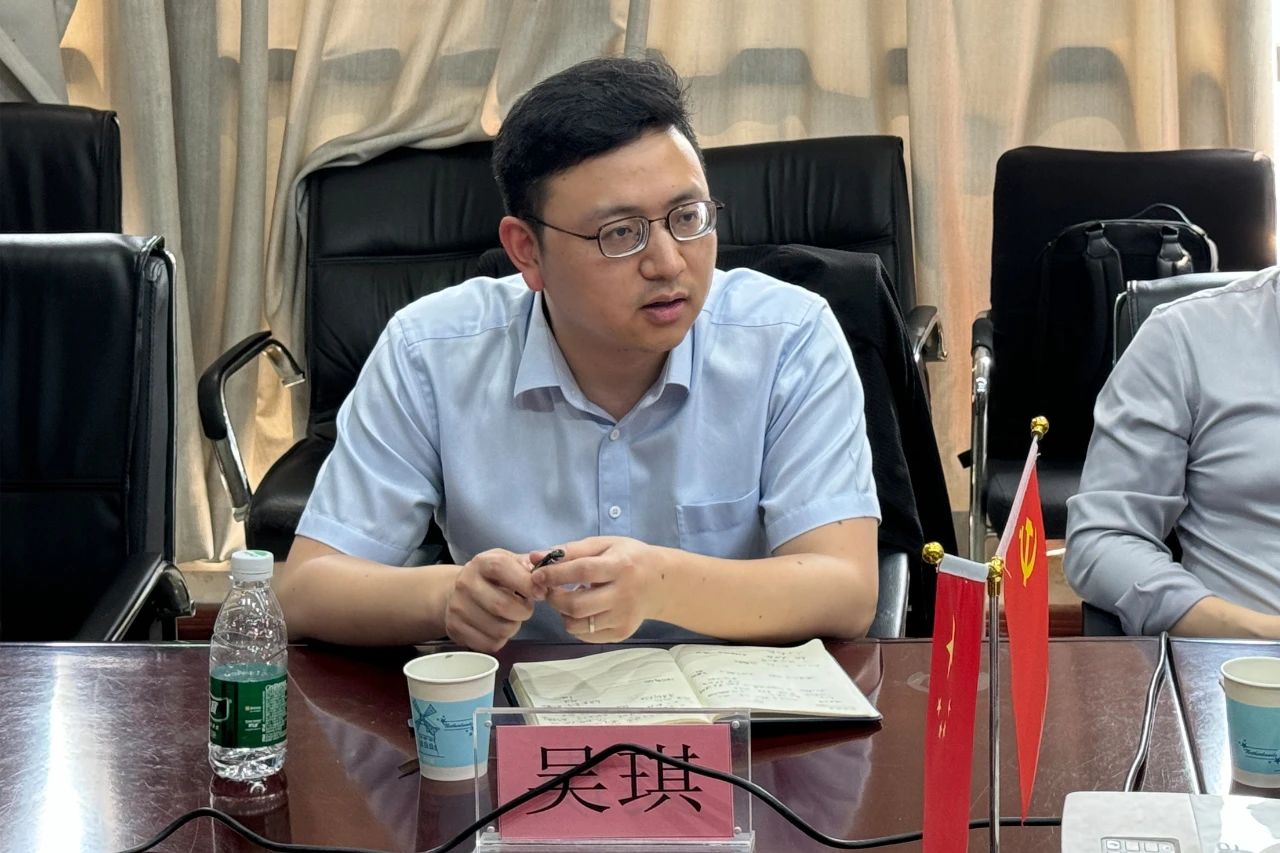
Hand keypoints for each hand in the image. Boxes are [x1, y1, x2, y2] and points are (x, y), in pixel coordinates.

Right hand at [444, 549, 545, 651]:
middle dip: (523, 611)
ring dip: (513, 626)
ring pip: (500, 629)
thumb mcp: (509, 562)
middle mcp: (466, 583)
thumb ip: (528, 566)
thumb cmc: (491, 578)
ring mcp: (458, 608)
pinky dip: (501, 639)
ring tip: (511, 617)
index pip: (501, 568)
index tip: (540, 593)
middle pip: (502, 605)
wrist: (458, 592)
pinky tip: (498, 627)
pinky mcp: (456, 630)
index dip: (525, 582)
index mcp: (482, 563)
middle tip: (525, 608)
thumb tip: (544, 576)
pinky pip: (490, 644)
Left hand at [531, 537, 664, 642]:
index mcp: (621, 566)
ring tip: (567, 599)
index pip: (583, 571)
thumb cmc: (628, 558)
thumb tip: (535, 557)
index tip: (537, 575)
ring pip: (579, 625)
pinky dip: (576, 624)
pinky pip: (586, 635)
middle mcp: (624, 595)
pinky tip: (583, 609)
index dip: (556, 574)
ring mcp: (623, 618)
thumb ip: (570, 550)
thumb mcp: (604, 545)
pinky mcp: (622, 633)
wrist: (661, 582)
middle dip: (554, 598)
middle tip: (548, 590)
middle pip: (578, 605)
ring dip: (563, 613)